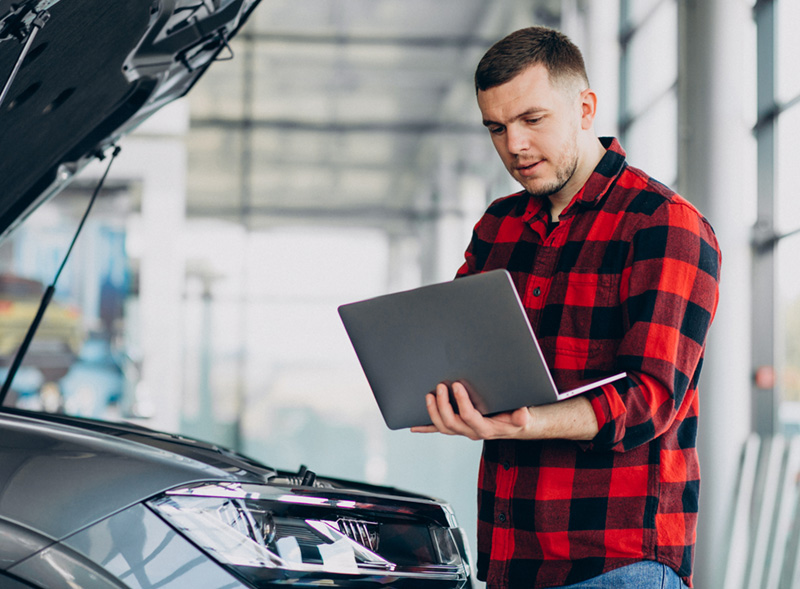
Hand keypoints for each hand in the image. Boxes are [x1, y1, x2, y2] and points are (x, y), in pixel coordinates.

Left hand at [410, 381, 534, 440]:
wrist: (514, 425)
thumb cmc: (516, 418)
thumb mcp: (522, 416)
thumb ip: (521, 417)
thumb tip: (523, 415)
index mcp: (486, 429)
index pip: (470, 417)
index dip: (462, 402)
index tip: (457, 386)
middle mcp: (471, 432)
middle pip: (451, 423)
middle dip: (442, 405)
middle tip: (440, 386)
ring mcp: (462, 430)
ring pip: (442, 426)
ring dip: (433, 412)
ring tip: (429, 395)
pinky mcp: (457, 427)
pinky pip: (439, 430)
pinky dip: (426, 428)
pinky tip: (414, 427)